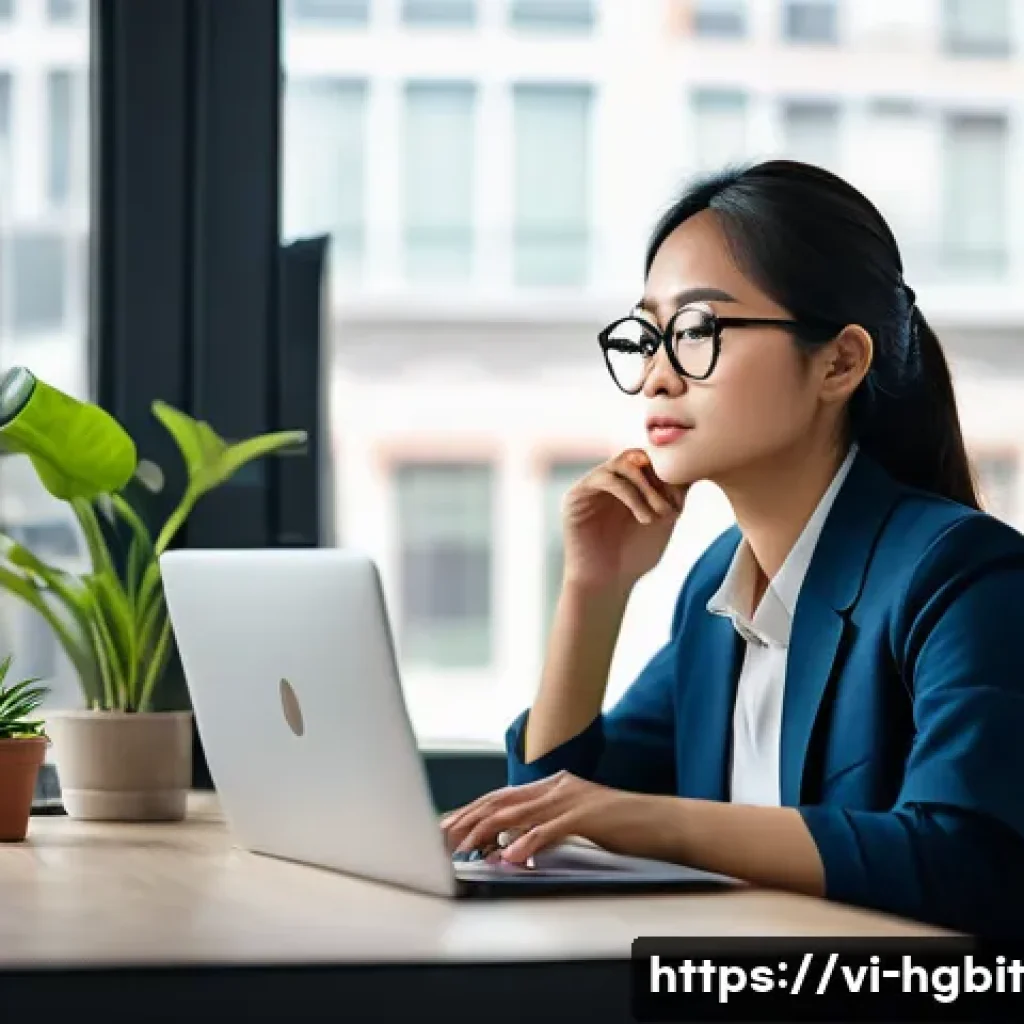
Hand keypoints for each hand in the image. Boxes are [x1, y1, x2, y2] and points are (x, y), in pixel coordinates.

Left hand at [439, 771, 665, 865]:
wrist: (666, 824)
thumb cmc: (622, 828)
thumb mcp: (575, 822)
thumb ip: (542, 827)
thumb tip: (505, 846)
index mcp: (553, 785)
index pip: (500, 797)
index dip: (469, 812)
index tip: (444, 828)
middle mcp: (558, 786)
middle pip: (502, 801)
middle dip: (468, 821)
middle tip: (442, 840)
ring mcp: (573, 797)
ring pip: (520, 814)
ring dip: (487, 833)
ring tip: (464, 850)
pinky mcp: (590, 814)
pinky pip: (551, 830)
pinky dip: (528, 843)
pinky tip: (511, 857)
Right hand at [561, 449, 688, 591]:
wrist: (606, 584)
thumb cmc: (635, 557)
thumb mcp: (663, 520)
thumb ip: (674, 494)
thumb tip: (694, 469)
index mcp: (628, 482)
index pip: (651, 460)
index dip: (671, 475)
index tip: (681, 504)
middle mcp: (609, 478)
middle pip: (639, 455)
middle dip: (660, 478)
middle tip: (672, 507)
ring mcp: (592, 484)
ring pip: (624, 462)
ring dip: (647, 486)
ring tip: (659, 514)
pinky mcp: (576, 494)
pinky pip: (606, 479)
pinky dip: (631, 495)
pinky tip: (644, 518)